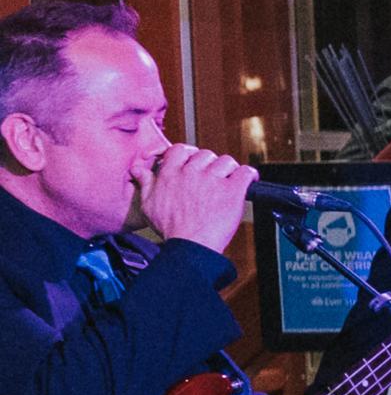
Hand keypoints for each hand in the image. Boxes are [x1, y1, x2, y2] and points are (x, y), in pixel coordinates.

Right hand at [134, 142, 256, 256]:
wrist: (190, 245)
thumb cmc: (170, 228)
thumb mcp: (148, 204)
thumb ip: (145, 183)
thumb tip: (138, 169)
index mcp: (170, 173)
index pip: (181, 149)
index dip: (189, 153)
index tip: (193, 161)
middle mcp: (191, 172)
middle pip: (206, 154)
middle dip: (209, 164)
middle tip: (211, 178)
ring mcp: (213, 179)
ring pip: (226, 161)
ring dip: (229, 170)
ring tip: (227, 182)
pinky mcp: (232, 190)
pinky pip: (246, 172)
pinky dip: (249, 175)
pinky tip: (248, 181)